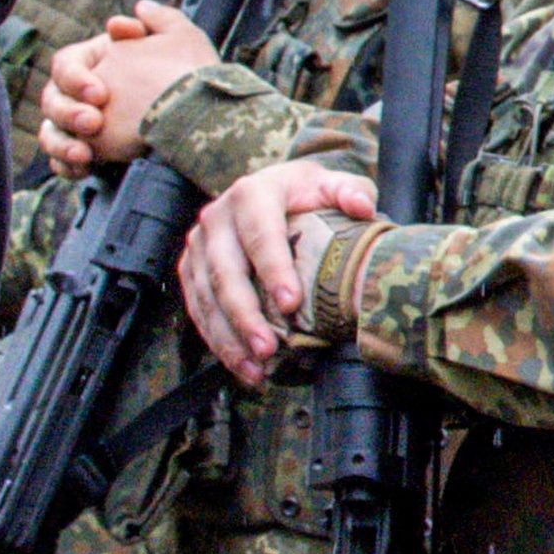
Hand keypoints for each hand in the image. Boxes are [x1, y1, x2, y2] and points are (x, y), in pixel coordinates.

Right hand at [42, 1, 222, 176]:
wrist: (207, 118)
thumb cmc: (192, 76)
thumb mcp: (183, 41)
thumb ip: (159, 20)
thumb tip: (133, 12)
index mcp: (97, 62)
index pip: (65, 65)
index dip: (75, 79)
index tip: (100, 93)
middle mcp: (83, 93)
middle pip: (53, 100)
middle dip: (69, 113)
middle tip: (93, 122)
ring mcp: (84, 125)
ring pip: (52, 133)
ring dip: (62, 142)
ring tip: (84, 153)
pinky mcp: (91, 154)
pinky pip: (63, 162)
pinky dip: (67, 165)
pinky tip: (84, 167)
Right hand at [183, 160, 375, 383]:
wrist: (271, 191)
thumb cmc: (305, 194)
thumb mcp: (331, 184)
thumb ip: (349, 191)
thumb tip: (362, 207)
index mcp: (252, 194)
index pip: (261, 234)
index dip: (274, 270)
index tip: (292, 304)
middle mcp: (217, 218)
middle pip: (226, 272)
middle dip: (246, 315)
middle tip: (268, 349)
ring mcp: (199, 245)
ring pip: (206, 297)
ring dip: (228, 338)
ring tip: (255, 369)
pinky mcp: (191, 269)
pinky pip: (197, 309)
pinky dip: (217, 341)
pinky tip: (240, 366)